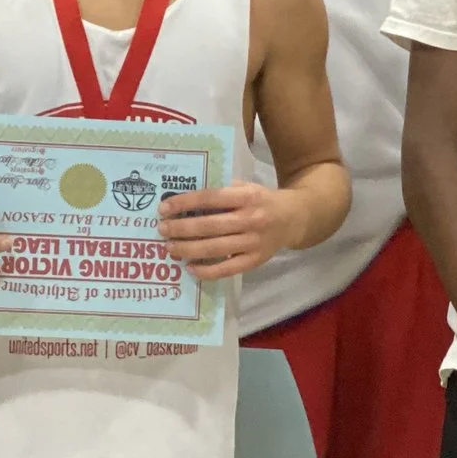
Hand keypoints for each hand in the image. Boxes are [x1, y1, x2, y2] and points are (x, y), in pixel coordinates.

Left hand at [158, 181, 295, 280]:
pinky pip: (227, 269)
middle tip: (162, 229)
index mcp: (247, 196)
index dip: (184, 203)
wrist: (294, 218)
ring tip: (170, 247)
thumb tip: (184, 200)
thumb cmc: (261, 200)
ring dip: (188, 249)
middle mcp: (251, 219)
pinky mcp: (255, 260)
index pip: (210, 198)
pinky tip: (190, 267)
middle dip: (181, 228)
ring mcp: (254, 242)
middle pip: (209, 226)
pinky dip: (206, 271)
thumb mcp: (246, 187)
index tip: (164, 208)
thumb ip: (221, 191)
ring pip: (214, 248)